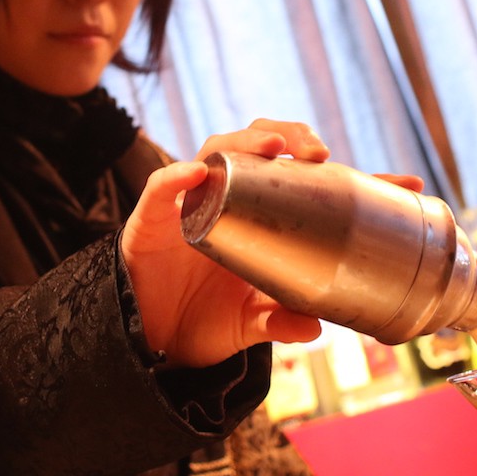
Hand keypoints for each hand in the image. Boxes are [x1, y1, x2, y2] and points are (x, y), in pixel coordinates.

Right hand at [121, 119, 329, 367]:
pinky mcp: (149, 220)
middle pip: (248, 145)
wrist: (156, 342)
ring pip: (210, 152)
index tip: (327, 156)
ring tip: (272, 145)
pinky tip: (195, 173)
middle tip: (312, 149)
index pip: (274, 162)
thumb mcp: (251, 321)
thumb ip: (279, 321)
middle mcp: (218, 198)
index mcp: (247, 212)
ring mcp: (185, 204)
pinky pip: (159, 189)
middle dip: (282, 133)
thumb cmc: (206, 318)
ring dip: (242, 141)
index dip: (301, 147)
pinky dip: (175, 177)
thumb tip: (314, 329)